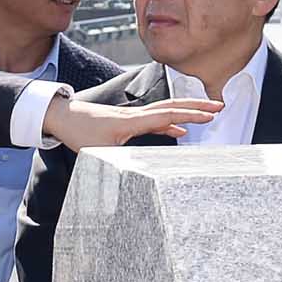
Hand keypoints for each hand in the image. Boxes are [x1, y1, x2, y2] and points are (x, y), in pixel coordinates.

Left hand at [42, 92, 222, 149]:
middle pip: (173, 106)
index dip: (190, 115)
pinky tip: (180, 133)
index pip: (167, 115)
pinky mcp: (128, 122)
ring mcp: (133, 117)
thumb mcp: (97, 150)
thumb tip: (131, 175)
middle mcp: (135, 115)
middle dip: (197, 106)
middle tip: (220, 106)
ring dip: (187, 112)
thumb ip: (116, 161)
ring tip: (208, 115)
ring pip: (166, 111)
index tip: (210, 115)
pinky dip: (170, 124)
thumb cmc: (78, 132)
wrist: (61, 115)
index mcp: (131, 121)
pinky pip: (155, 120)